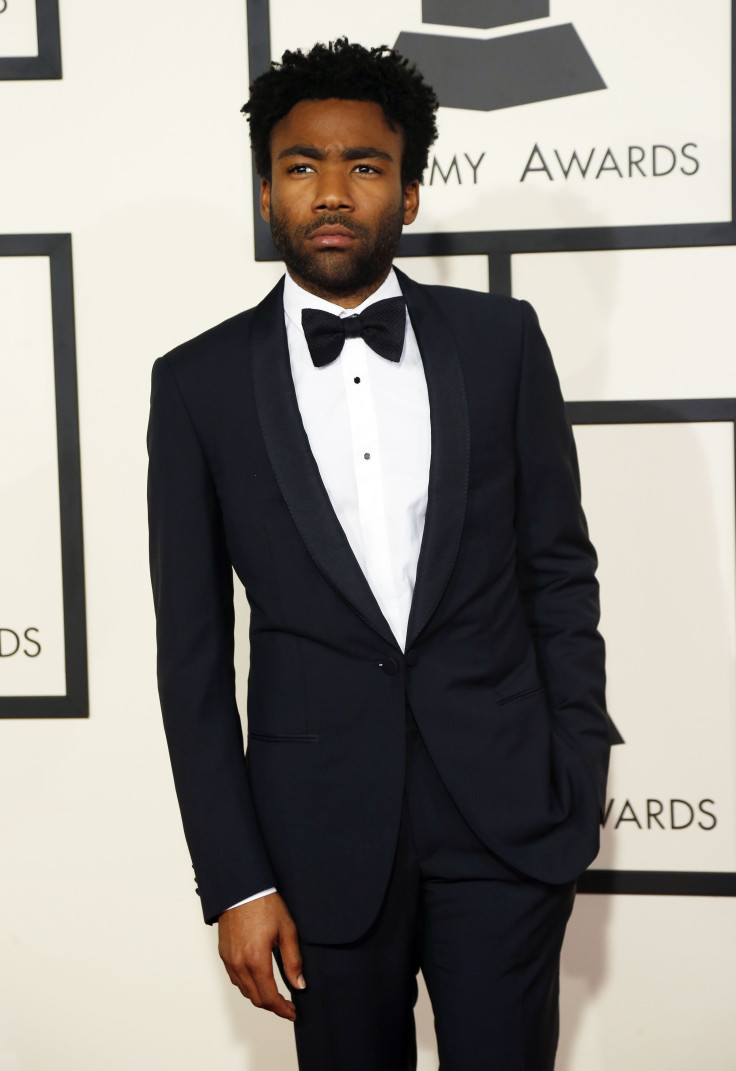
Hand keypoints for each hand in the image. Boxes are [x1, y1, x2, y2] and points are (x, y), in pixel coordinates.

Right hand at [218, 892, 304, 1019]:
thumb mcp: (287, 930)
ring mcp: (229, 960)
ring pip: (244, 990)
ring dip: (260, 997)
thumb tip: (299, 984)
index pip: (269, 997)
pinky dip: (248, 985)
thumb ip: (293, 960)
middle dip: (273, 1006)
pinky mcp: (224, 954)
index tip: (293, 1012)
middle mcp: (239, 964)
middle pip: (256, 998)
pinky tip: (258, 980)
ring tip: (275, 995)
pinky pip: (235, 979)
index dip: (282, 1009)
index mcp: (256, 960)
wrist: (241, 889)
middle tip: (288, 1006)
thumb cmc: (264, 904)